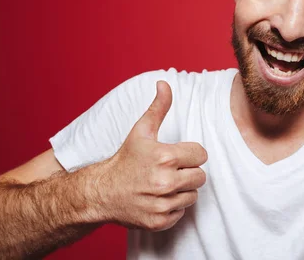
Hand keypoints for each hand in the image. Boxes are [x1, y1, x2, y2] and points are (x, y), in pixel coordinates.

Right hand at [92, 80, 207, 230]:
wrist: (101, 192)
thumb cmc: (125, 160)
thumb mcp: (141, 131)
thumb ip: (158, 107)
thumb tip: (165, 83)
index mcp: (165, 157)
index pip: (202, 155)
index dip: (190, 154)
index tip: (176, 155)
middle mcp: (165, 182)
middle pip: (200, 176)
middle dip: (188, 172)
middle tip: (170, 170)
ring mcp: (162, 204)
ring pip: (193, 195)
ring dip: (182, 190)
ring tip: (163, 184)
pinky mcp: (159, 221)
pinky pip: (181, 213)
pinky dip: (173, 207)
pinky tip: (158, 198)